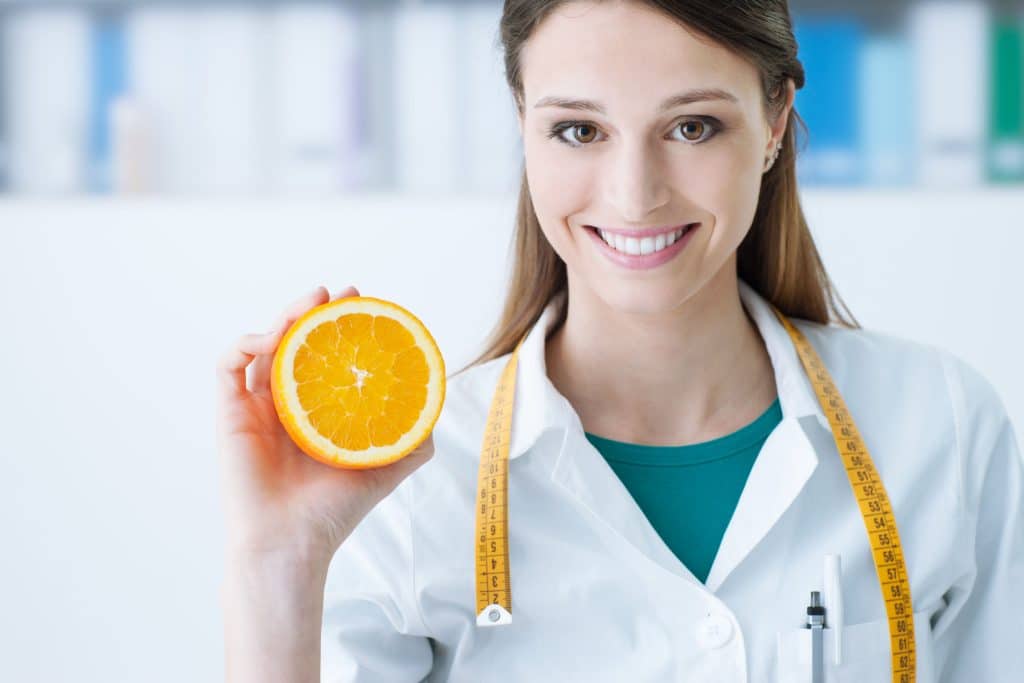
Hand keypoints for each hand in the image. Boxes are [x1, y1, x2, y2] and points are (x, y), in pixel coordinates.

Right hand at [215, 285, 434, 563]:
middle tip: (339, 293)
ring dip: (285, 316)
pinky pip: (228, 365)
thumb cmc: (333, 512)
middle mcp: (285, 405)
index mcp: (317, 413)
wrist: (292, 543)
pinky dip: (246, 341)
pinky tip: (272, 336)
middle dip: (315, 311)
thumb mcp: (385, 468)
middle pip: (294, 343)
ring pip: (263, 345)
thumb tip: (433, 411)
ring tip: (313, 301)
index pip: (325, 358)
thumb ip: (412, 441)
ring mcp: (255, 407)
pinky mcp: (229, 413)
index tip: (363, 305)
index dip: (340, 327)